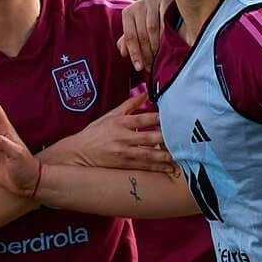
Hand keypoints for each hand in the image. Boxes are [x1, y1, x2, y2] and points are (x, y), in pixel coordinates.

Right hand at [53, 93, 175, 173]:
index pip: (143, 118)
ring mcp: (124, 152)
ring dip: (166, 155)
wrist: (78, 152)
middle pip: (149, 137)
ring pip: (149, 154)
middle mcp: (123, 137)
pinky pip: (144, 166)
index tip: (174, 117)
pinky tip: (170, 168)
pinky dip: (158, 168)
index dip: (159, 118)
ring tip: (182, 155)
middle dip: (167, 138)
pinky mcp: (124, 165)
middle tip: (184, 138)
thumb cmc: (95, 132)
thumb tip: (146, 93)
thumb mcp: (110, 116)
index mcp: (120, 123)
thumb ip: (129, 105)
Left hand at [117, 0, 171, 71]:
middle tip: (151, 67)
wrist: (168, 0)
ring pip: (152, 29)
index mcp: (128, 13)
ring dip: (156, 47)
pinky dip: (166, 35)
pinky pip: (165, 21)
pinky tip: (168, 45)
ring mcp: (152, 1)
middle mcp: (138, 6)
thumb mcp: (138, 27)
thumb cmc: (151, 17)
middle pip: (141, 35)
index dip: (134, 53)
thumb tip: (123, 52)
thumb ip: (130, 40)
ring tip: (159, 59)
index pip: (130, 36)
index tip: (139, 67)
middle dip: (146, 53)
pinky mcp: (165, 0)